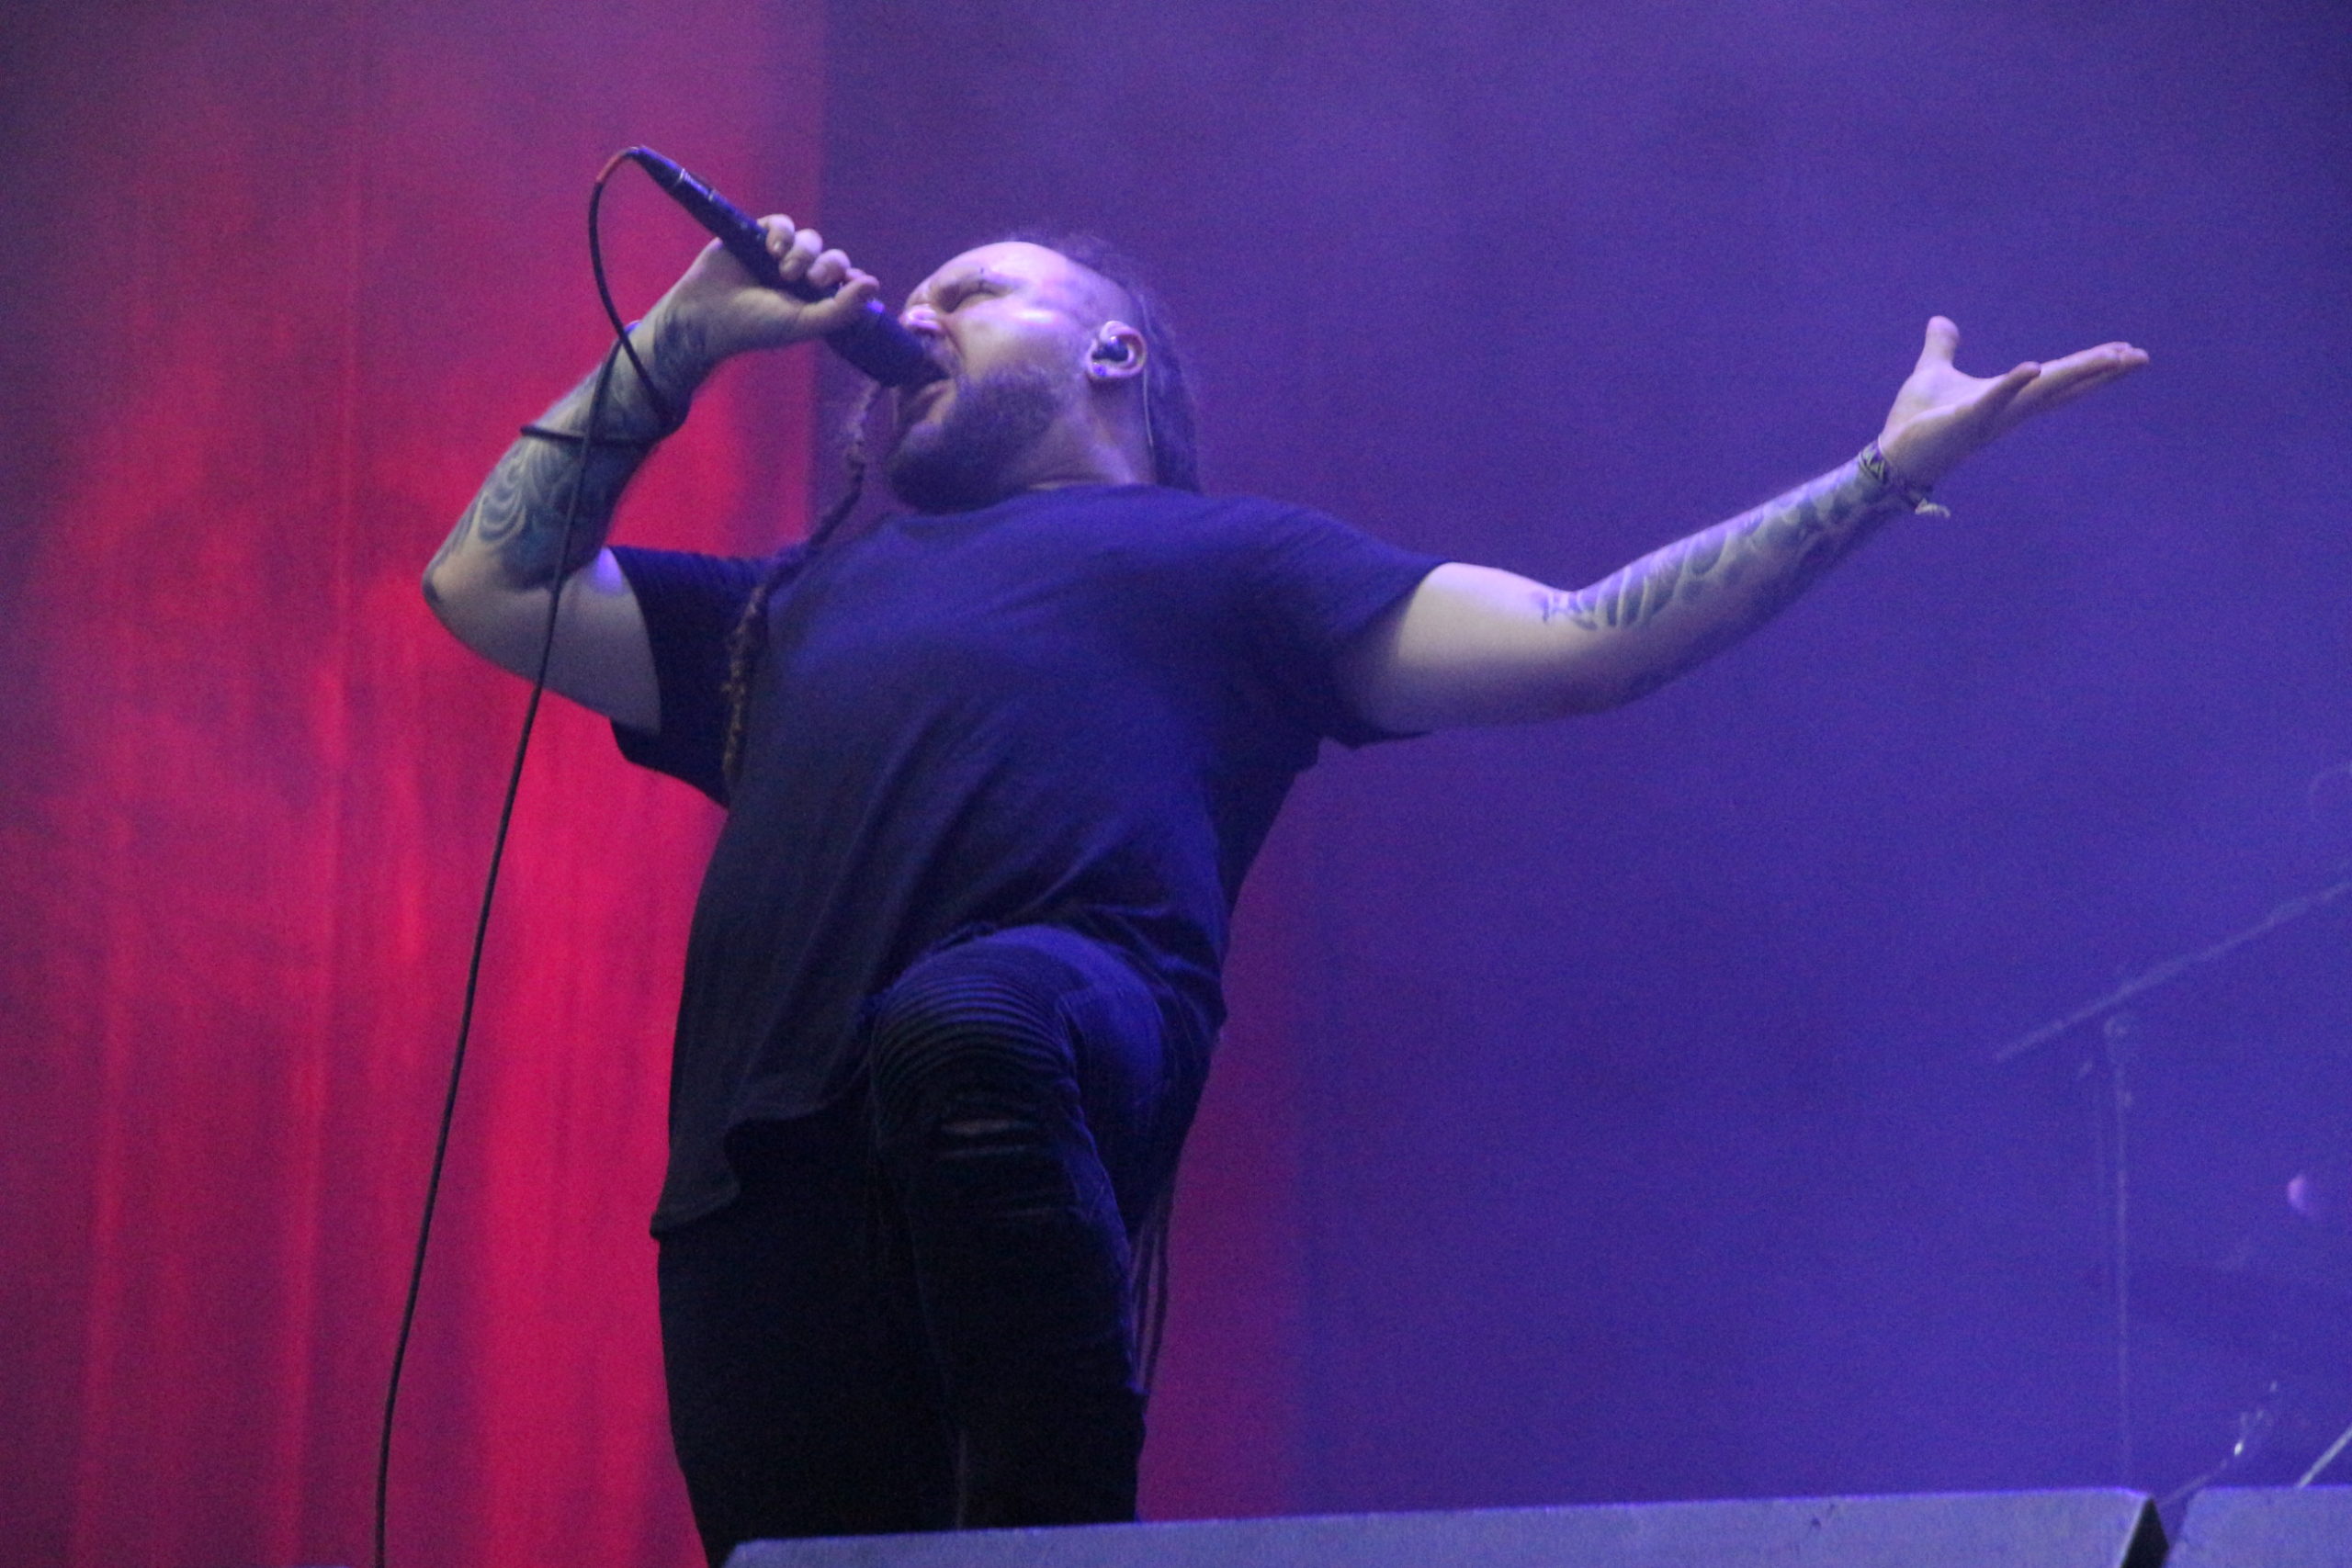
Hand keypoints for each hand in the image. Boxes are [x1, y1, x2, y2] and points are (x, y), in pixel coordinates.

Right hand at [645, 215, 883, 374]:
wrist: (708, 315)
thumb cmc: (756, 326)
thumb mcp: (804, 323)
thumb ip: (841, 309)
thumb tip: (874, 283)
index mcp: (815, 299)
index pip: (846, 279)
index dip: (849, 277)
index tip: (844, 283)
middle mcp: (801, 276)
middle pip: (831, 257)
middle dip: (826, 266)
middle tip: (810, 280)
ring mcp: (780, 255)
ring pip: (810, 239)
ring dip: (803, 251)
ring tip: (784, 269)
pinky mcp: (757, 236)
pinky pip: (782, 223)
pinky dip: (782, 232)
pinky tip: (773, 248)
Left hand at [1877, 317, 2147, 488]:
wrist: (1891, 455)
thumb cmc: (1916, 421)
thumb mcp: (1933, 372)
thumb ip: (1942, 348)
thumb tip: (1941, 322)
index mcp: (2008, 396)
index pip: (2058, 377)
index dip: (2091, 365)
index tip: (2125, 351)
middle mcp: (2009, 408)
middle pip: (2065, 386)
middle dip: (2103, 372)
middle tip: (2142, 357)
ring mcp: (1992, 415)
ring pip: (2042, 391)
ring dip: (2076, 373)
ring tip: (2114, 357)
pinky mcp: (1967, 419)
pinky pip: (1994, 399)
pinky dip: (2013, 383)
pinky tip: (2032, 366)